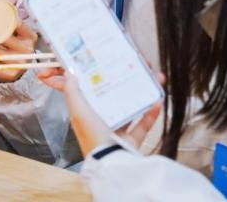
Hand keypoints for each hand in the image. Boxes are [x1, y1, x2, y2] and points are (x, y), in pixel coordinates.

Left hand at [39, 68, 162, 154]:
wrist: (111, 163)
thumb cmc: (93, 138)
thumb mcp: (79, 112)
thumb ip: (73, 93)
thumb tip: (69, 75)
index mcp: (87, 115)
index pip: (88, 94)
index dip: (94, 80)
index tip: (103, 65)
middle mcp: (101, 122)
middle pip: (113, 98)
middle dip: (124, 84)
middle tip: (134, 69)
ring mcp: (117, 132)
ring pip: (131, 109)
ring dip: (141, 95)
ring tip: (150, 81)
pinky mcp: (132, 141)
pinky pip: (143, 124)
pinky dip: (151, 114)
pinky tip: (157, 101)